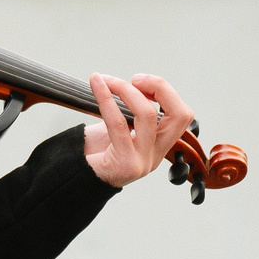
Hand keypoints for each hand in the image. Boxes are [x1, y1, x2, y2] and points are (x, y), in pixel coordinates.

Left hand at [82, 73, 194, 187]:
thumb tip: (129, 84)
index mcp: (159, 145)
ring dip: (126, 90)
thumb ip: (130, 113)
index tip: (140, 81)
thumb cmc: (96, 154)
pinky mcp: (125, 162)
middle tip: (135, 79)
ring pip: (147, 115)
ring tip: (107, 80)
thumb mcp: (120, 131)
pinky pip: (117, 123)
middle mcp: (156, 154)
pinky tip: (96, 86)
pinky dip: (106, 98)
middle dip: (160, 88)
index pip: (181, 115)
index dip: (165, 92)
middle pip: (180, 116)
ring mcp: (143, 160)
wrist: (77, 179)